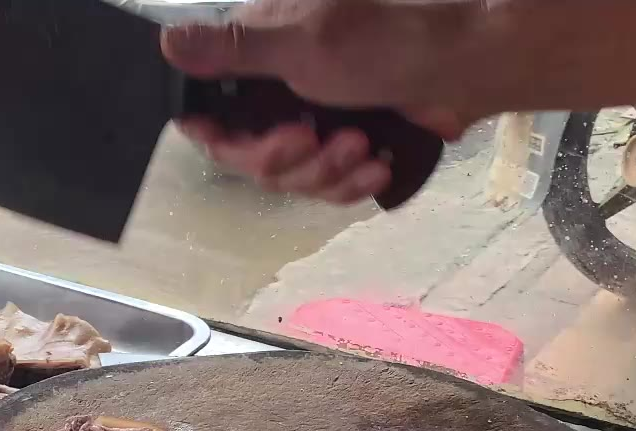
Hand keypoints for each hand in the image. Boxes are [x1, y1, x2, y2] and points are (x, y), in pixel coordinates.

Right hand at [163, 0, 476, 203]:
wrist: (467, 65)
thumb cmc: (387, 40)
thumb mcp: (302, 42)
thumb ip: (233, 50)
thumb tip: (167, 43)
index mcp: (259, 53)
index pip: (210, 112)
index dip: (221, 138)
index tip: (240, 145)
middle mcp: (279, 87)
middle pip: (250, 155)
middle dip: (287, 159)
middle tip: (318, 141)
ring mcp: (316, 116)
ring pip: (292, 177)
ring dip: (327, 173)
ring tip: (362, 149)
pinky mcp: (348, 141)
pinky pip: (330, 185)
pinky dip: (352, 183)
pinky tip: (376, 168)